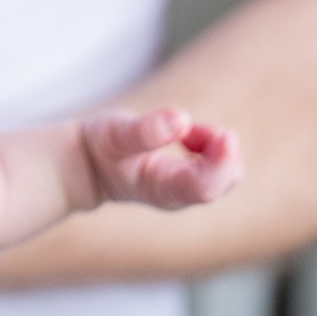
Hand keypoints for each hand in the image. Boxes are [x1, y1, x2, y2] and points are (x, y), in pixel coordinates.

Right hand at [82, 108, 242, 210]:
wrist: (90, 167)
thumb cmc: (101, 147)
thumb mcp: (115, 134)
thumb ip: (145, 130)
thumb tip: (183, 118)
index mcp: (162, 191)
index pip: (204, 186)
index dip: (222, 162)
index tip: (226, 135)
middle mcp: (180, 196)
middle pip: (224, 181)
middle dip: (222, 150)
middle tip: (193, 128)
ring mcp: (187, 191)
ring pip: (226, 174)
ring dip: (216, 146)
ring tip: (184, 132)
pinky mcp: (190, 180)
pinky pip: (218, 167)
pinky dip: (212, 146)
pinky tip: (188, 137)